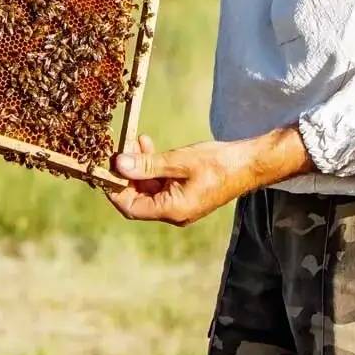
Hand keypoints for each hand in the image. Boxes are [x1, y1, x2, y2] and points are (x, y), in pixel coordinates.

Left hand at [107, 129, 315, 225]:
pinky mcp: (185, 194)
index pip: (131, 207)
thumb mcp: (179, 161)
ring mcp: (180, 205)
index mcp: (172, 210)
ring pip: (148, 189)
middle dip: (126, 174)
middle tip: (119, 150)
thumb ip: (148, 165)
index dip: (114, 189)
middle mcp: (174, 213)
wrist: (249, 164)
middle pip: (137, 198)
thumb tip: (119, 164)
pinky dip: (153, 167)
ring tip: (136, 142)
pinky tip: (148, 146)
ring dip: (139, 167)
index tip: (104, 168)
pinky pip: (161, 184)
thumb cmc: (218, 163)